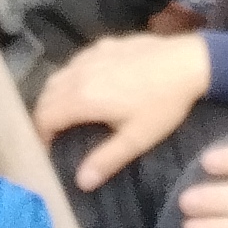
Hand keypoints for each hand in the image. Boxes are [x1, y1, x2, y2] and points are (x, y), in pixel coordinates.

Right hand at [33, 32, 213, 189]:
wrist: (187, 62)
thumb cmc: (163, 104)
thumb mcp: (137, 138)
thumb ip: (106, 159)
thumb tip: (81, 182)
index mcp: (82, 98)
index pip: (44, 117)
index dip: (40, 135)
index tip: (47, 150)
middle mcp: (79, 73)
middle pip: (46, 95)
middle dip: (44, 116)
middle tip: (54, 135)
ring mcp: (91, 55)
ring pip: (58, 75)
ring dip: (55, 95)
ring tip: (66, 113)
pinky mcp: (104, 45)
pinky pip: (75, 62)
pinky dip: (71, 77)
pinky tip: (87, 85)